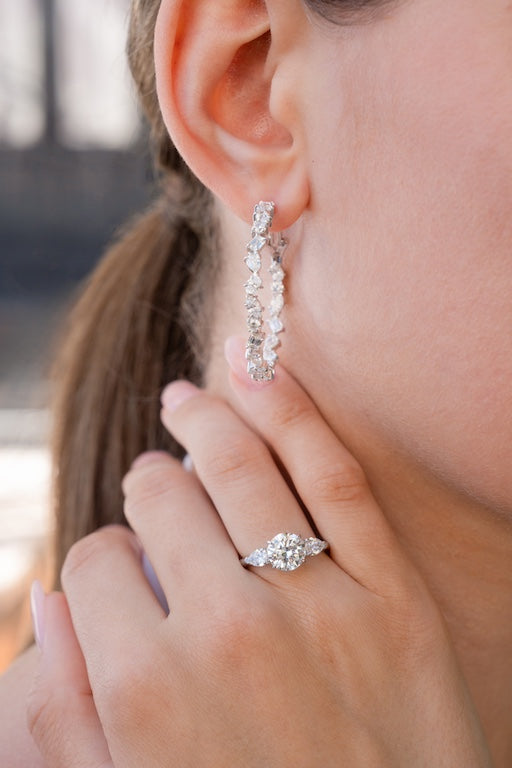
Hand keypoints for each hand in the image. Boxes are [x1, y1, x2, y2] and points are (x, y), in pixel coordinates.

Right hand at [27, 338, 492, 766]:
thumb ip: (68, 711)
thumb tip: (51, 601)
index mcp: (145, 689)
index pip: (95, 562)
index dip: (103, 557)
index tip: (125, 565)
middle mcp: (225, 630)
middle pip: (160, 500)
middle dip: (148, 484)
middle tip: (155, 480)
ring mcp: (317, 605)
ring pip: (238, 468)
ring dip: (201, 419)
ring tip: (187, 399)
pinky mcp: (395, 598)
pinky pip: (333, 475)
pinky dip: (291, 412)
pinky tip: (258, 375)